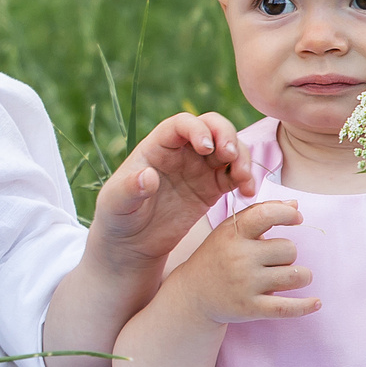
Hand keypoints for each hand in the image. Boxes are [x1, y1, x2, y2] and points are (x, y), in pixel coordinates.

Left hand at [91, 111, 260, 266]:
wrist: (133, 242)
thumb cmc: (119, 216)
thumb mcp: (117, 203)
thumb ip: (130, 188)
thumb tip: (147, 176)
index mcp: (157, 146)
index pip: (182, 124)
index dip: (197, 129)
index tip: (206, 148)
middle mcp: (182, 151)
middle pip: (213, 127)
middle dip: (227, 135)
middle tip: (231, 156)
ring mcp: (200, 168)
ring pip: (229, 148)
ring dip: (242, 157)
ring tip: (243, 179)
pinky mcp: (212, 188)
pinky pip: (234, 176)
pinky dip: (246, 179)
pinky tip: (248, 193)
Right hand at [172, 200, 317, 322]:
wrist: (193, 295)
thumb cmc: (218, 257)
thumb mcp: (230, 231)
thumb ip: (260, 213)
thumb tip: (294, 205)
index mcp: (232, 235)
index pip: (266, 215)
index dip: (287, 214)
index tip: (296, 219)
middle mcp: (238, 258)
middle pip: (289, 249)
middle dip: (288, 254)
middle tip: (275, 260)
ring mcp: (245, 285)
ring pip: (295, 275)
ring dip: (300, 276)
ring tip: (291, 277)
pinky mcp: (250, 308)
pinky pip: (288, 308)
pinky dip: (306, 306)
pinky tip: (316, 302)